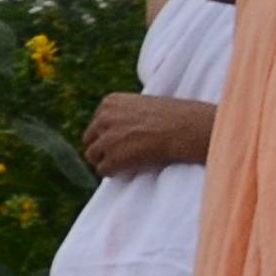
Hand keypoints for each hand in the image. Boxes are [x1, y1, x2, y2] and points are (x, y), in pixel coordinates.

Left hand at [84, 92, 215, 175]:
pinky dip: (114, 172)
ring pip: (93, 156)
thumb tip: (117, 133)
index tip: (124, 140)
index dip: (108, 134)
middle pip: (89, 139)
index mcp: (110, 102)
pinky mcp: (112, 158)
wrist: (186, 129)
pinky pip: (103, 170)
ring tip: (125, 163)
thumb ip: (125, 115)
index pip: (97, 123)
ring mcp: (106, 139)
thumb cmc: (174, 118)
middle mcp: (103, 118)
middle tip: (120, 155)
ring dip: (106, 161)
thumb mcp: (143, 106)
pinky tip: (129, 170)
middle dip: (102, 148)